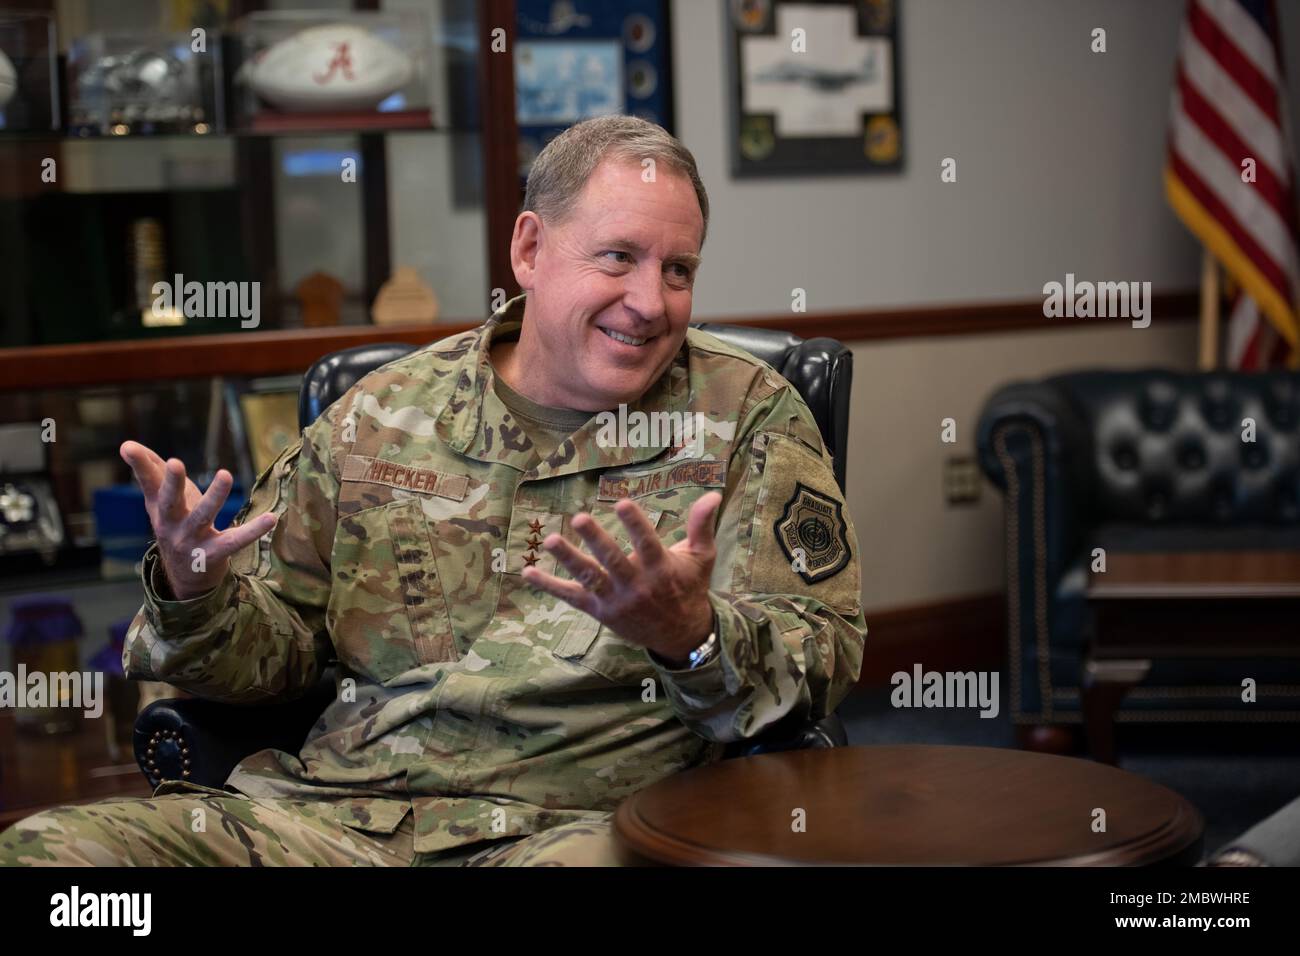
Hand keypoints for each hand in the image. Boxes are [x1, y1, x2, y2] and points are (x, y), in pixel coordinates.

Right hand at [119, 441, 275, 599]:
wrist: (186, 576)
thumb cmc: (176, 526)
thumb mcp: (161, 501)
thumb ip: (150, 472)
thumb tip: (128, 445)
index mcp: (159, 508)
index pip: (148, 483)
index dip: (139, 465)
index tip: (127, 446)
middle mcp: (171, 524)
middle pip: (169, 502)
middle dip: (172, 483)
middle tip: (175, 462)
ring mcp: (192, 540)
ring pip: (203, 516)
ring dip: (214, 496)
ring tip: (225, 474)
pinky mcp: (214, 554)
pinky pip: (235, 541)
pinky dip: (253, 531)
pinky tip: (272, 517)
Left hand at [521, 492, 722, 662]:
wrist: (680, 635)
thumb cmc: (690, 589)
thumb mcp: (701, 557)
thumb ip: (702, 525)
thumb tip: (713, 494)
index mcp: (661, 569)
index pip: (646, 543)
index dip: (635, 523)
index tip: (623, 501)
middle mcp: (636, 585)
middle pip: (613, 560)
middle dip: (596, 539)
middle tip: (580, 517)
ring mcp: (615, 600)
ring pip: (589, 578)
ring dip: (568, 559)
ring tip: (550, 540)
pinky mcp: (599, 611)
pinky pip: (571, 597)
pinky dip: (548, 586)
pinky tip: (527, 572)